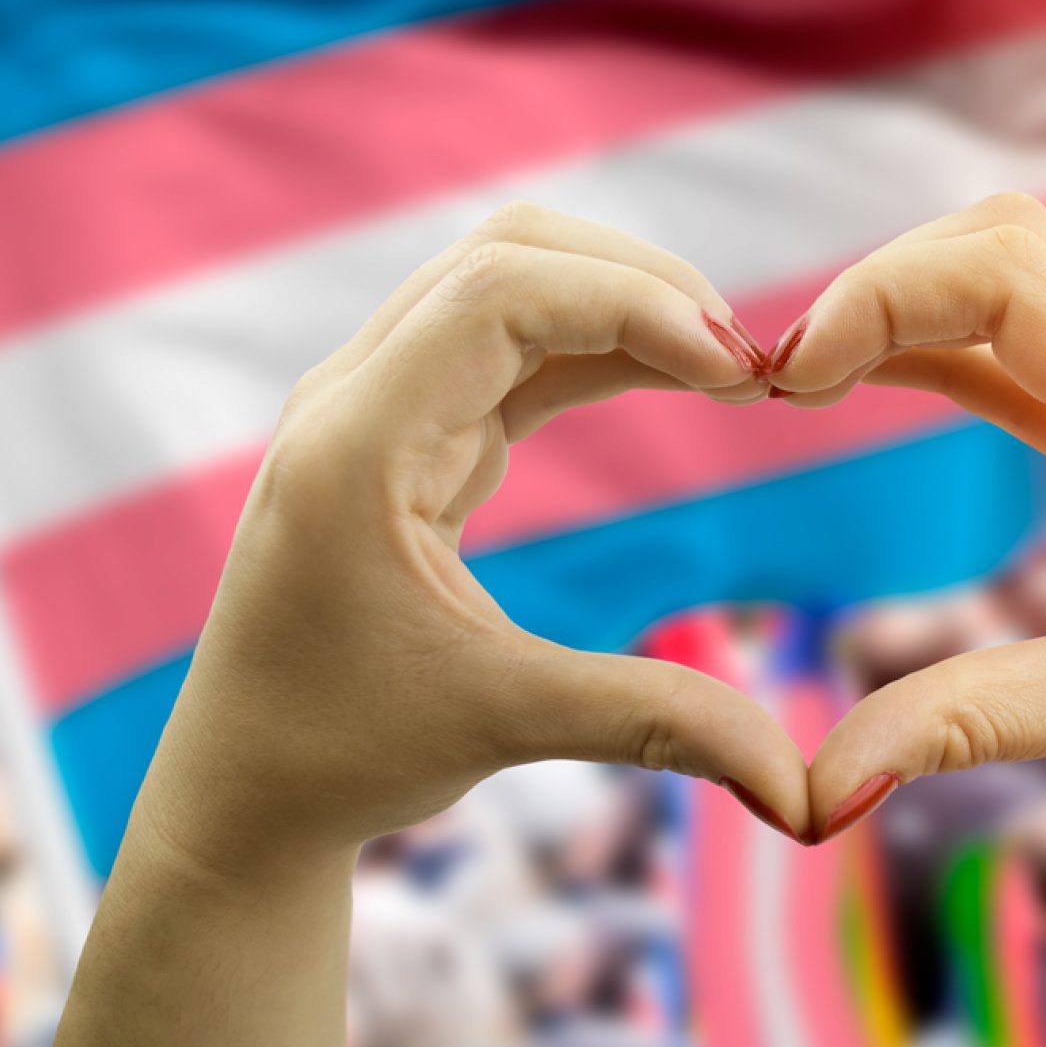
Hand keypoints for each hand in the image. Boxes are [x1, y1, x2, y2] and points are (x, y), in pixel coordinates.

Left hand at [139, 203, 811, 880]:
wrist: (243, 790)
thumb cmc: (343, 753)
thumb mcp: (506, 724)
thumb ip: (658, 722)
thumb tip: (802, 786)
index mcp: (356, 443)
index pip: (501, 293)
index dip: (634, 303)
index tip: (739, 371)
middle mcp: (355, 399)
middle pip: (508, 256)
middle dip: (640, 284)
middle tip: (748, 362)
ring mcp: (375, 407)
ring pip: (510, 287)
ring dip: (623, 307)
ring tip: (728, 370)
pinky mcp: (405, 434)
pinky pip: (509, 349)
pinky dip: (598, 348)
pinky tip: (675, 377)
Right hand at [772, 193, 1045, 852]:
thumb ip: (963, 725)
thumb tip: (815, 792)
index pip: (1011, 276)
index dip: (884, 294)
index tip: (794, 380)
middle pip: (1009, 244)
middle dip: (884, 281)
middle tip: (785, 374)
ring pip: (1022, 282)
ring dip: (913, 304)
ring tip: (809, 376)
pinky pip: (1033, 353)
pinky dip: (947, 349)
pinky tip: (877, 377)